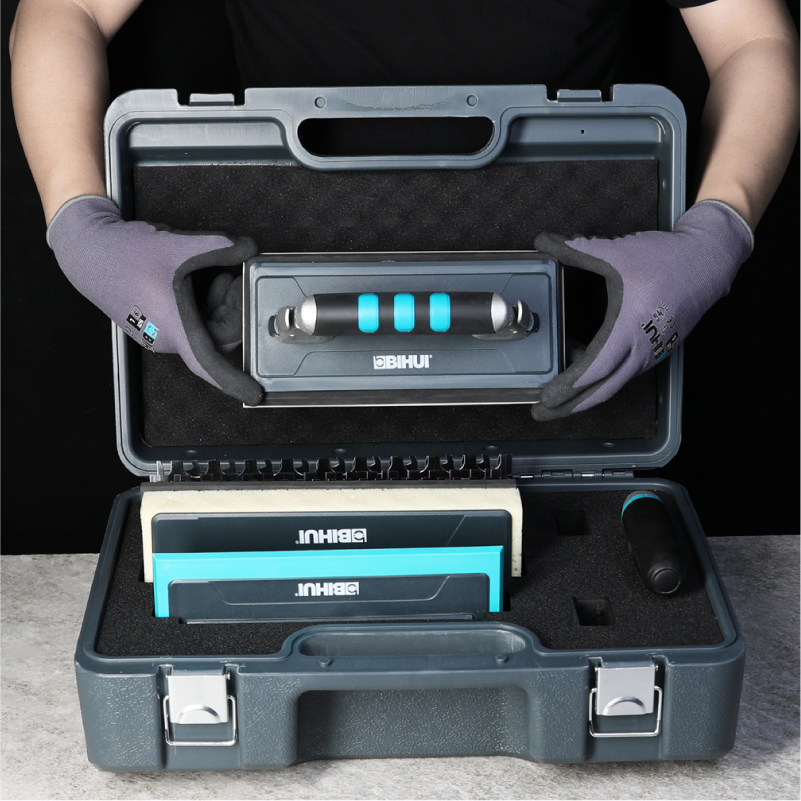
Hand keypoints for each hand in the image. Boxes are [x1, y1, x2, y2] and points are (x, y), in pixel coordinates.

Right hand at [47, 195, 262, 404]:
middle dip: (233, 313)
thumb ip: (219, 246)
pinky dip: (203, 305)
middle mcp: (166, 338)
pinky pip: (190, 323)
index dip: (234, 381)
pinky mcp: (156, 325)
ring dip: (218, 306)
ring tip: (218, 276)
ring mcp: (159, 333)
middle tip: (237, 283)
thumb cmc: (123, 255)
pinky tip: (199, 279)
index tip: (255, 393)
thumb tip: (249, 248)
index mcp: (173, 327)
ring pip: (204, 329)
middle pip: (216, 339)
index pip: (208, 364)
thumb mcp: (179, 245)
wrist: (86, 251)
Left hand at [532, 200, 752, 419]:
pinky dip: (604, 374)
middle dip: (570, 405)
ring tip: (559, 386)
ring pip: (614, 382)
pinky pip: (625, 370)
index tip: (546, 399)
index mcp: (628, 330)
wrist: (709, 261)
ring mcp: (652, 353)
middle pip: (602, 391)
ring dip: (587, 388)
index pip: (592, 372)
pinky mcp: (657, 350)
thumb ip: (576, 249)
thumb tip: (545, 242)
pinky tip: (586, 360)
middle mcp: (641, 349)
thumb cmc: (666, 260)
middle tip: (543, 413)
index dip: (567, 388)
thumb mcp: (616, 252)